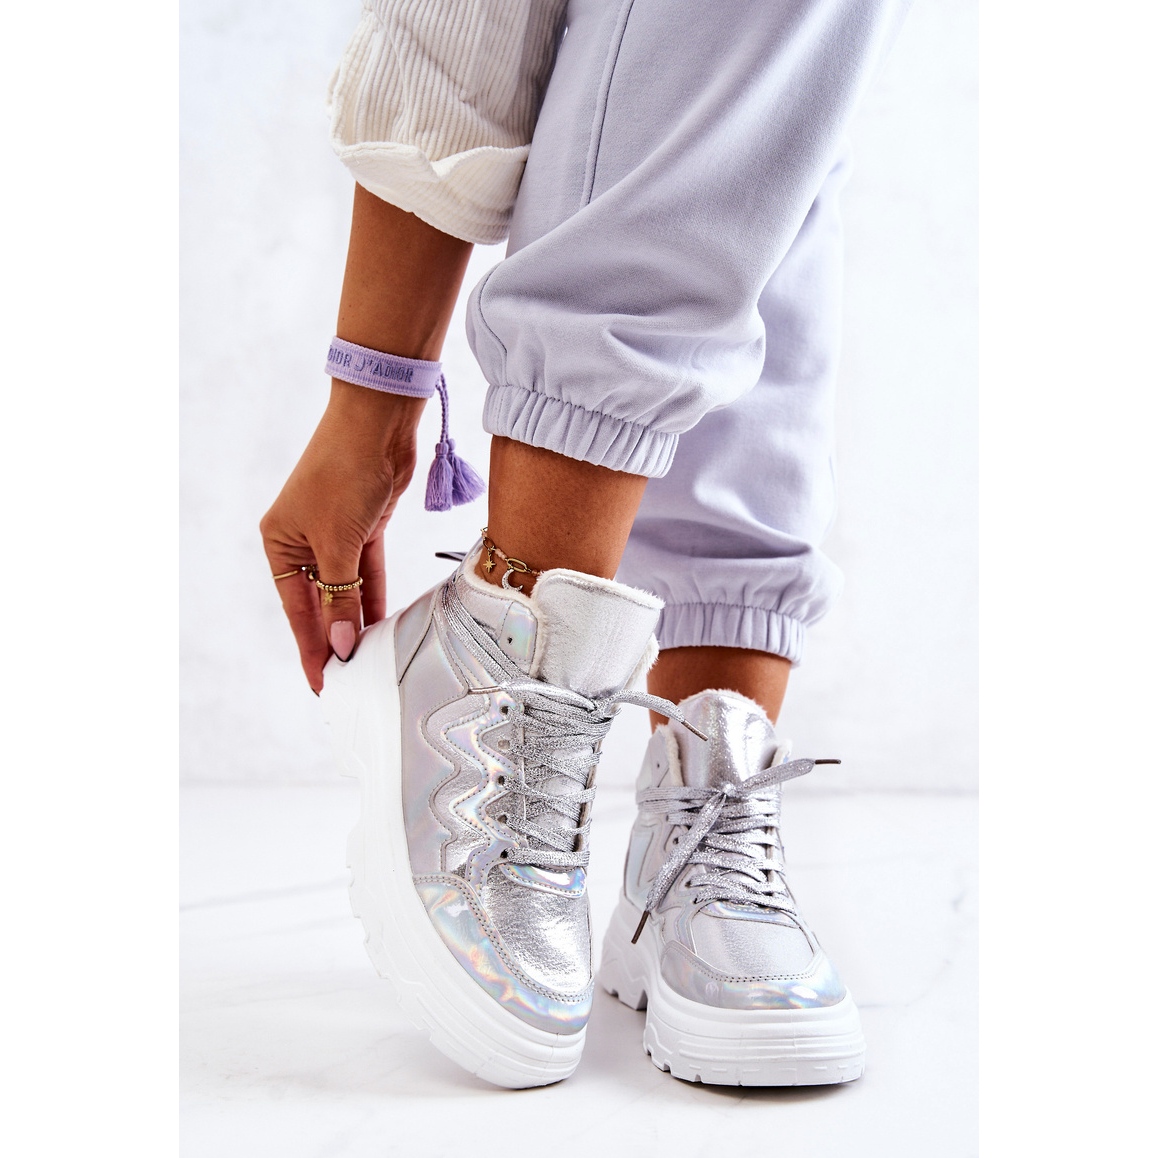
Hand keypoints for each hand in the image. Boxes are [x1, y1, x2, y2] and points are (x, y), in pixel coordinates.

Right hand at [260, 380, 425, 691]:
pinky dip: (375, 598)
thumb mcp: (337, 545)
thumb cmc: (343, 474)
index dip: (311, 648)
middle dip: (336, 639)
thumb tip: (342, 645)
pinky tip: (381, 627)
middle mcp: (302, 542)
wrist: (377, 424)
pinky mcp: (365, 528)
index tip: (323, 683)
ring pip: (347, 590)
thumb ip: (341, 599)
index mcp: (279, 544)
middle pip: (321, 603)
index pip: (297, 611)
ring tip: (369, 662)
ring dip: (358, 622)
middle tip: (351, 680)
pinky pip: (368, 574)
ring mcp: (335, 535)